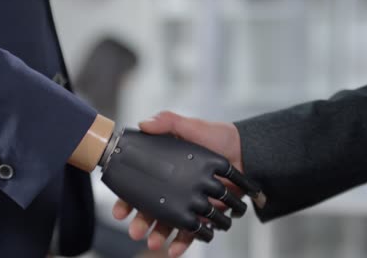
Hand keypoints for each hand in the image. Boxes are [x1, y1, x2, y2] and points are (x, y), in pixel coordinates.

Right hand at [112, 111, 245, 256]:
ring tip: (154, 242)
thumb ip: (168, 121)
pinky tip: (175, 249)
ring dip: (159, 235)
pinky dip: (183, 242)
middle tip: (135, 231)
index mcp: (165, 168)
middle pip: (151, 209)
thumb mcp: (191, 125)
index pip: (140, 185)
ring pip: (168, 222)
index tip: (119, 210)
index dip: (127, 198)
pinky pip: (192, 230)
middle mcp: (174, 187)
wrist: (247, 150)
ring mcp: (189, 201)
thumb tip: (144, 123)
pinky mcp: (204, 212)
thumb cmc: (217, 136)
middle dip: (140, 223)